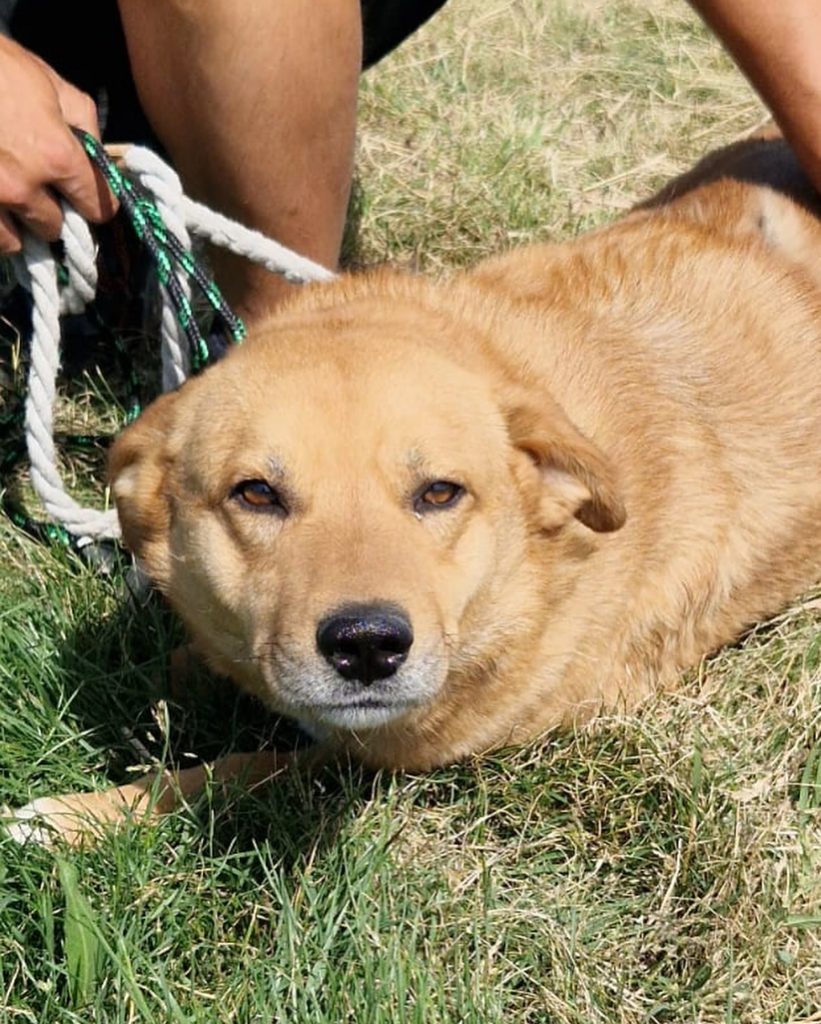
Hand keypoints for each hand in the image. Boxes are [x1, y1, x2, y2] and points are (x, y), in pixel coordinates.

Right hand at [0, 35, 117, 253]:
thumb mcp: (50, 83)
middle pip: (56, 227)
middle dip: (52, 211)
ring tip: (10, 198)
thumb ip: (83, 122)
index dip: (95, 201)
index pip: (97, 205)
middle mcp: (24, 187)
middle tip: (40, 191)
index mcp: (56, 156)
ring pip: (19, 241)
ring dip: (19, 225)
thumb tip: (95, 154)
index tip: (85, 197)